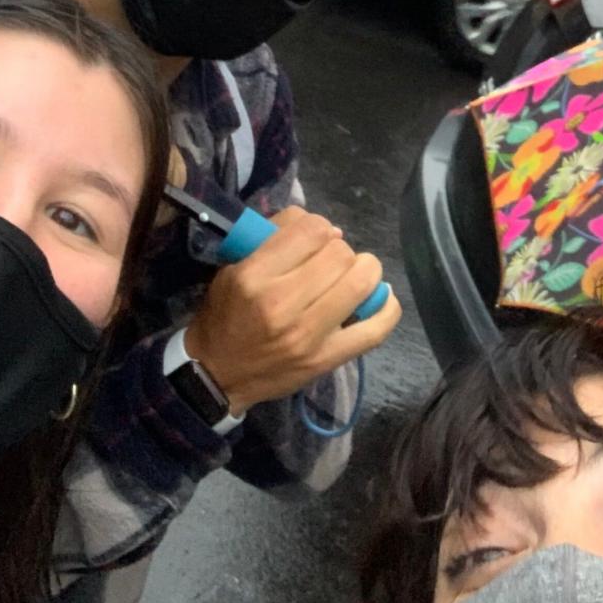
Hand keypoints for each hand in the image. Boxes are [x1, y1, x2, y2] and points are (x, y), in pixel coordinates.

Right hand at [183, 206, 400, 412]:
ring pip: (361, 283)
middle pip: (340, 254)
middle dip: (340, 250)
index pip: (312, 230)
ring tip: (353, 276)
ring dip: (365, 272)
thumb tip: (331, 230)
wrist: (216, 375)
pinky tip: (379, 298)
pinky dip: (386, 309)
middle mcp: (282, 304)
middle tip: (330, 261)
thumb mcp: (234, 265)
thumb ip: (276, 236)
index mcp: (254, 275)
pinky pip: (375, 330)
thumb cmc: (225, 314)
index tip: (314, 239)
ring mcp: (307, 335)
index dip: (319, 227)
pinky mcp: (326, 360)